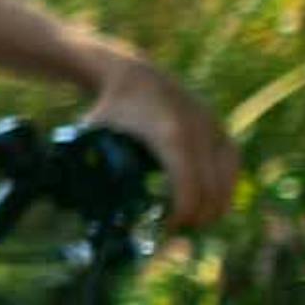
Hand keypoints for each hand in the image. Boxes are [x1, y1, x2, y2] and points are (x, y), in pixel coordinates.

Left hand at [85, 54, 237, 228]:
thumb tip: (73, 206)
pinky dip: (226, 182)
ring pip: (226, 177)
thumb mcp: (94, 138)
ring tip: (198, 220)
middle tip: (179, 230)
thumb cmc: (110, 110)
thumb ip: (86, 168)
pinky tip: (217, 199)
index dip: (182, 215)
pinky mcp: (217, 124)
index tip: (167, 228)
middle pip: (210, 189)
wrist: (133, 75)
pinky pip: (231, 161)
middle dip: (197, 215)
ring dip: (216, 203)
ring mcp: (210, 125)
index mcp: (169, 136)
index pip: (189, 189)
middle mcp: (196, 130)